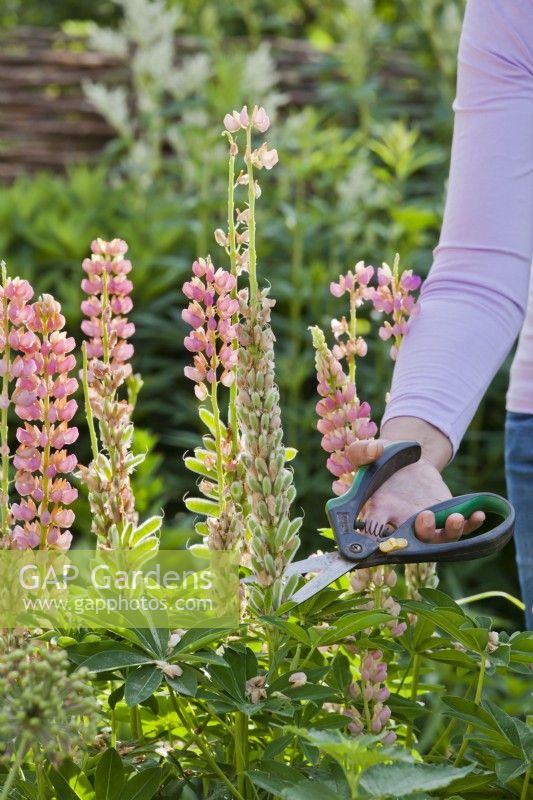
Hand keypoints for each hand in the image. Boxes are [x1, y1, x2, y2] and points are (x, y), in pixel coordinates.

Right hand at [346, 439, 484, 541]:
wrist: (406, 462)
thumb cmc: (381, 462)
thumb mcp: (365, 452)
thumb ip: (362, 451)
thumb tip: (375, 450)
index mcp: (378, 512)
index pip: (374, 534)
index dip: (379, 544)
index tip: (386, 542)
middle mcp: (402, 524)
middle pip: (413, 542)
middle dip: (422, 535)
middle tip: (425, 517)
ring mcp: (425, 523)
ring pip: (438, 538)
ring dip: (449, 533)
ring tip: (455, 517)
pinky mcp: (444, 515)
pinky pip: (460, 527)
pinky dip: (470, 524)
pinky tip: (477, 514)